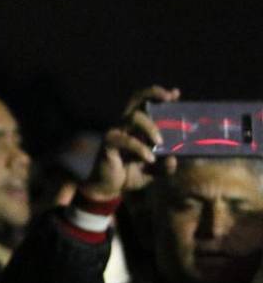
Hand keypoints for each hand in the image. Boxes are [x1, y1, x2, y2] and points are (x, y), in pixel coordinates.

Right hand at [82, 85, 180, 201]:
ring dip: (150, 127)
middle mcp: (125, 124)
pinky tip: (150, 159)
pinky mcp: (108, 144)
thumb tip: (173, 159)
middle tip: (168, 98)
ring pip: (134, 116)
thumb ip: (165, 166)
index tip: (175, 94)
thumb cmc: (130, 175)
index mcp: (136, 126)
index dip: (159, 94)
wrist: (108, 188)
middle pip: (136, 98)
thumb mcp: (153, 171)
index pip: (146, 102)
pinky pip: (127, 140)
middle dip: (153, 93)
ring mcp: (116, 132)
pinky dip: (141, 149)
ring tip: (160, 142)